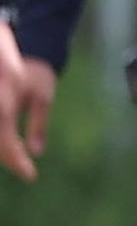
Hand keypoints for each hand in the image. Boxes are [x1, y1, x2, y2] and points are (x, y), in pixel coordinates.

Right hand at [0, 27, 37, 182]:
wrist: (13, 49)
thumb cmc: (34, 74)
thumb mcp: (43, 97)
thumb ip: (38, 125)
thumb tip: (35, 152)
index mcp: (7, 98)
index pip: (6, 138)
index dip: (16, 160)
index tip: (30, 176)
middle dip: (8, 157)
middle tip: (24, 169)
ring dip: (3, 150)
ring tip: (17, 160)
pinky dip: (2, 141)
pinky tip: (11, 148)